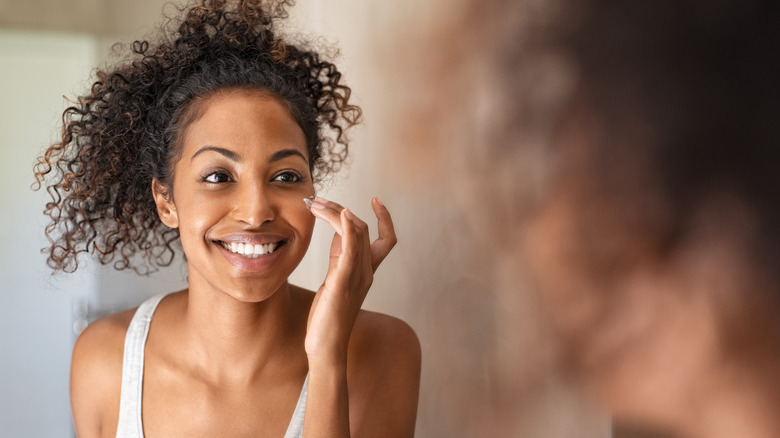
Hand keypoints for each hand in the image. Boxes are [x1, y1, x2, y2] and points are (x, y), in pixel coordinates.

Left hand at [304, 197, 396, 364]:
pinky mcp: (343, 282)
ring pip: (356, 233)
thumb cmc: (328, 316)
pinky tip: (341, 214)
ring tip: (316, 204)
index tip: (376, 199)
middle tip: (317, 200)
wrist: (326, 345)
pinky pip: (351, 249)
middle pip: (363, 229)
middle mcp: (366, 272)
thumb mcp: (334, 279)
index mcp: (367, 272)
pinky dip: (347, 228)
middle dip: (341, 209)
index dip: (385, 218)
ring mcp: (357, 277)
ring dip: (337, 212)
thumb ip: (339, 257)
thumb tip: (337, 231)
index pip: (386, 239)